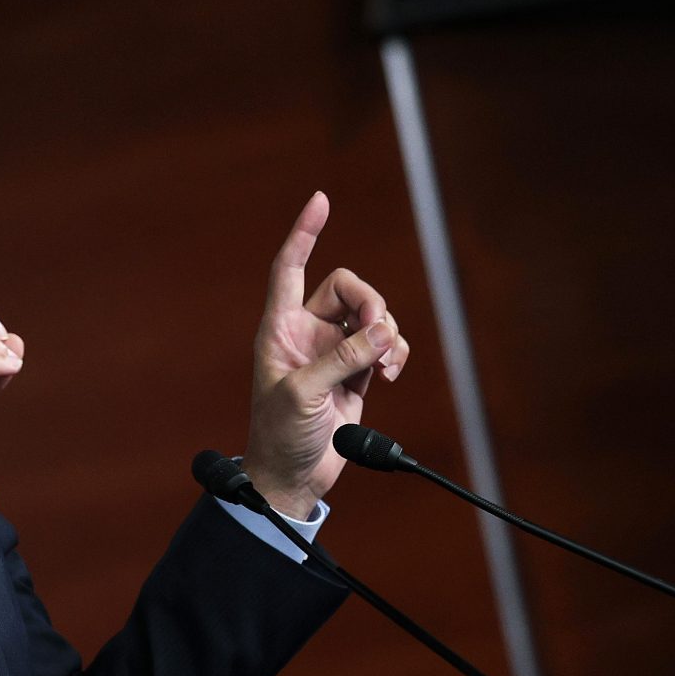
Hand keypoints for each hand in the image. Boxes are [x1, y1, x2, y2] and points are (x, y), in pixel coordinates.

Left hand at [243, 192, 410, 517]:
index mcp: (279, 329)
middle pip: (349, 289)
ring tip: (385, 367)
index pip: (289, 267)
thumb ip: (343, 359)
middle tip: (379, 337)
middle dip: (372, 305)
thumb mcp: (304, 394)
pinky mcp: (355, 372)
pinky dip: (395, 352)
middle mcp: (306, 333)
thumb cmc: (280, 435)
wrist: (294, 475)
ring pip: (373, 317)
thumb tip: (383, 331)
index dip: (304, 233)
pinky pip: (385, 344)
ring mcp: (333, 351)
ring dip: (388, 334)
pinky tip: (391, 372)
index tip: (320, 200)